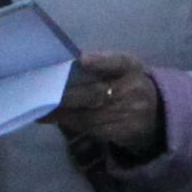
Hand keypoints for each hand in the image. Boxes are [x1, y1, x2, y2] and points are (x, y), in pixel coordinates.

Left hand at [50, 48, 164, 160]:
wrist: (154, 115)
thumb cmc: (127, 82)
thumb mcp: (122, 68)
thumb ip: (99, 63)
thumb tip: (63, 61)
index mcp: (130, 67)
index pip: (117, 62)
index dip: (101, 61)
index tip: (82, 59)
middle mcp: (131, 90)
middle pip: (96, 93)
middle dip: (68, 94)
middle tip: (42, 90)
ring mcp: (126, 114)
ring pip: (88, 114)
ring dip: (61, 111)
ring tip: (37, 105)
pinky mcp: (117, 132)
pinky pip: (88, 127)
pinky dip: (67, 121)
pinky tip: (48, 116)